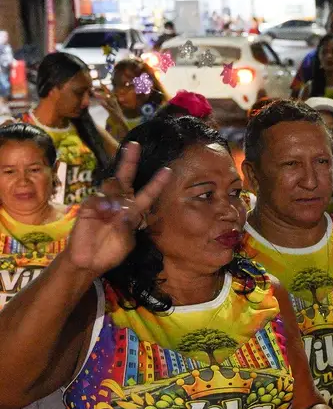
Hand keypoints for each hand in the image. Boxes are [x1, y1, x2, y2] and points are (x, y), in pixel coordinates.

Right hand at [66, 142, 170, 277]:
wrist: (89, 262)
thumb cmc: (110, 252)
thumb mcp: (126, 243)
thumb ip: (127, 228)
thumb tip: (123, 212)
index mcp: (133, 212)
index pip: (147, 194)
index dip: (156, 183)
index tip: (167, 170)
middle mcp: (119, 203)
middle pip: (125, 178)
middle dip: (130, 162)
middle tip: (134, 146)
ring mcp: (103, 203)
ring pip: (111, 186)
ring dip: (116, 192)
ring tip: (114, 208)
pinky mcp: (88, 207)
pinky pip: (97, 199)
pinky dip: (102, 204)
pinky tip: (104, 211)